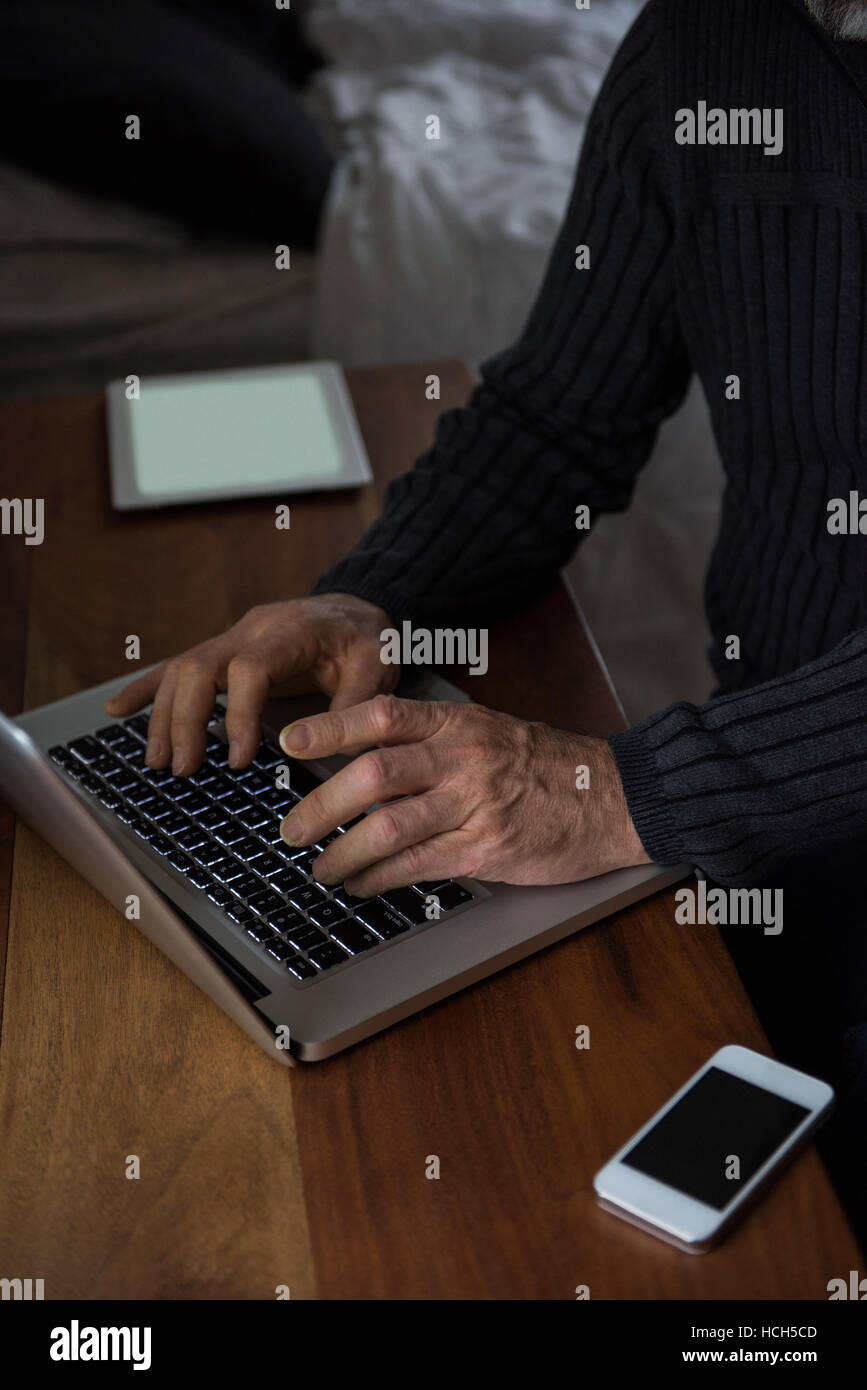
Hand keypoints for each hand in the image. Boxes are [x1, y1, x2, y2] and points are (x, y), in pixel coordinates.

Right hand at [103, 594, 397, 774]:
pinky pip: (177, 667)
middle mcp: (251, 630)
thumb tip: (331, 749)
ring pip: (181, 670)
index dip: (239, 713)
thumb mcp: (378, 666)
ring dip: (163, 716)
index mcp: (290, 632)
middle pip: (200, 667)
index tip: (238, 758)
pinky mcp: (223, 650)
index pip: (250, 668)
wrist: (357, 607)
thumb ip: (356, 705)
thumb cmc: (367, 639)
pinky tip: (117, 710)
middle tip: (184, 768)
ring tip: (157, 762)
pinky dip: (146, 689)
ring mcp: (231, 637)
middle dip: (185, 720)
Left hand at [278, 694, 650, 895]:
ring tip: (320, 866)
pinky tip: (360, 884)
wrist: (613, 798)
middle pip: (373, 775)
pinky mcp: (486, 849)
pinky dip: (378, 879)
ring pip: (389, 827)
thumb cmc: (548, 765)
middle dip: (321, 805)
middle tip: (292, 829)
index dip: (330, 728)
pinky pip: (417, 866)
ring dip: (342, 852)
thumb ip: (434, 740)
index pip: (381, 716)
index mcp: (458, 723)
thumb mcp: (490, 732)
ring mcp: (474, 805)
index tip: (290, 742)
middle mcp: (462, 759)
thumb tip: (365, 757)